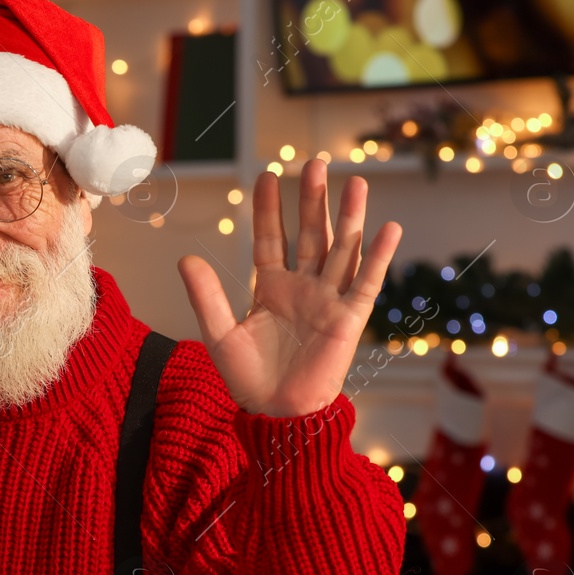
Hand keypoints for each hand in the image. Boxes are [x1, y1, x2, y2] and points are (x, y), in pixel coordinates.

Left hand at [177, 159, 400, 417]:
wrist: (276, 413)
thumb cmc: (249, 378)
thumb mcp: (220, 333)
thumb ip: (206, 296)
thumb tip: (186, 257)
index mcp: (272, 288)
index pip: (271, 239)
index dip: (270, 209)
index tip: (267, 175)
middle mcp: (303, 288)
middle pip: (310, 234)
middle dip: (312, 200)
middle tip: (315, 161)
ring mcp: (328, 300)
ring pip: (341, 250)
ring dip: (349, 217)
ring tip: (356, 181)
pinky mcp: (348, 319)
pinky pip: (366, 283)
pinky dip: (377, 257)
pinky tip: (388, 228)